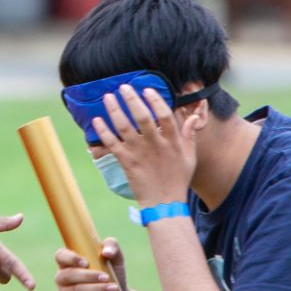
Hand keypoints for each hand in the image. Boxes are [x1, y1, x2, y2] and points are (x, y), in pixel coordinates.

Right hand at [54, 238, 127, 290]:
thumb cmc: (112, 272)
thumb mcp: (115, 257)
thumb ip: (112, 246)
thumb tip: (105, 253)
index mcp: (68, 261)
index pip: (61, 255)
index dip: (70, 258)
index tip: (87, 263)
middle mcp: (62, 276)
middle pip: (68, 275)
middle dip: (89, 276)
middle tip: (107, 277)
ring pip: (76, 290)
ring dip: (96, 289)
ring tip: (112, 289)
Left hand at [91, 84, 199, 205]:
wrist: (164, 204)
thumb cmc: (178, 180)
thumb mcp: (190, 157)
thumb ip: (190, 134)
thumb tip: (194, 115)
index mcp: (171, 141)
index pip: (164, 115)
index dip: (155, 100)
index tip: (147, 89)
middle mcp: (154, 144)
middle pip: (141, 117)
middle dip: (131, 99)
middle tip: (123, 87)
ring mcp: (139, 153)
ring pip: (124, 127)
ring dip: (115, 111)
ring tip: (107, 97)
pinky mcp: (127, 162)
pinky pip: (112, 144)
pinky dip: (103, 132)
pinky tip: (97, 120)